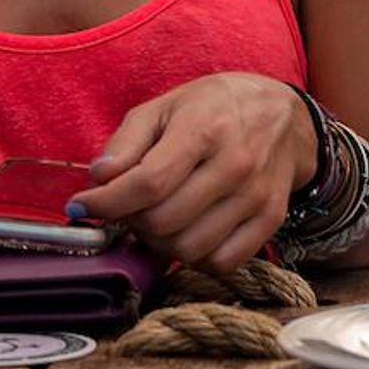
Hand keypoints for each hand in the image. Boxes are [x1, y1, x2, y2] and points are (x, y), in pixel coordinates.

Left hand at [68, 73, 316, 272]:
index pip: (148, 183)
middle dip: (132, 221)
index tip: (83, 205)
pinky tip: (190, 231)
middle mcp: (236, 163)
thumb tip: (99, 178)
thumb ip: (127, 140)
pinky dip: (196, 257)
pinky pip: (222, 262)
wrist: (285, 116)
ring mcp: (256, 195)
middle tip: (130, 206)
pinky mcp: (271, 218)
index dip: (107, 202)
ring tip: (159, 218)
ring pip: (189, 249)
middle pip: (163, 222)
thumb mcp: (167, 106)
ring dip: (161, 243)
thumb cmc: (217, 108)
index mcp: (206, 128)